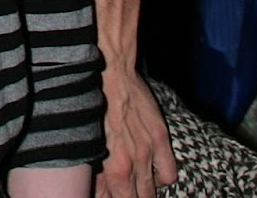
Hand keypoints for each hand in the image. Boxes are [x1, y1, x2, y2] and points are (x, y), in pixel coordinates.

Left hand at [95, 65, 175, 197]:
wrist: (109, 71)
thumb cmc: (91, 102)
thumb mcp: (87, 139)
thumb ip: (95, 168)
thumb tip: (94, 190)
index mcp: (112, 165)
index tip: (110, 196)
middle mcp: (132, 162)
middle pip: (137, 197)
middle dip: (128, 196)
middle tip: (122, 191)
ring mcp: (148, 152)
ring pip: (152, 191)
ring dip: (145, 192)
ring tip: (137, 187)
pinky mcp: (160, 139)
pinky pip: (169, 174)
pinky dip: (161, 178)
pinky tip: (152, 173)